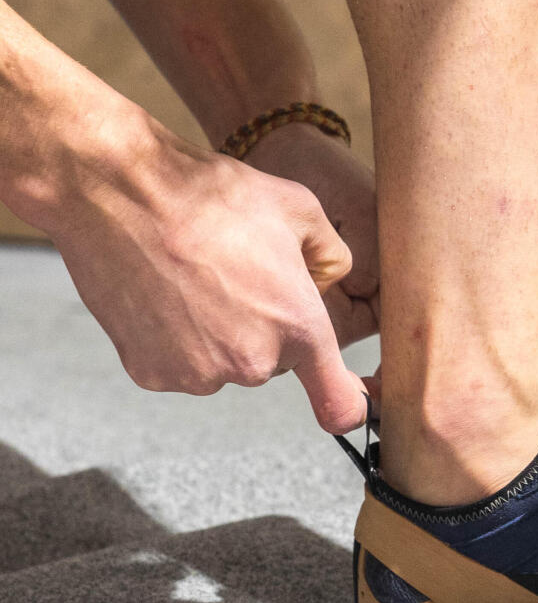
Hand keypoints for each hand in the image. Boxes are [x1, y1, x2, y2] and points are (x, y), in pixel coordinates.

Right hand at [47, 115, 368, 432]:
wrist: (121, 197)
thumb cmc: (210, 197)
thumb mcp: (301, 210)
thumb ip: (332, 257)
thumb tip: (330, 281)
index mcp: (299, 328)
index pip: (340, 402)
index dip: (348, 405)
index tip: (350, 404)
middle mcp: (252, 362)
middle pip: (273, 360)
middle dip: (265, 327)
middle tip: (235, 276)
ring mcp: (198, 373)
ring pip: (224, 363)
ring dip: (217, 333)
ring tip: (195, 279)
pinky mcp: (151, 374)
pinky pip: (178, 363)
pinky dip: (174, 338)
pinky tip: (165, 295)